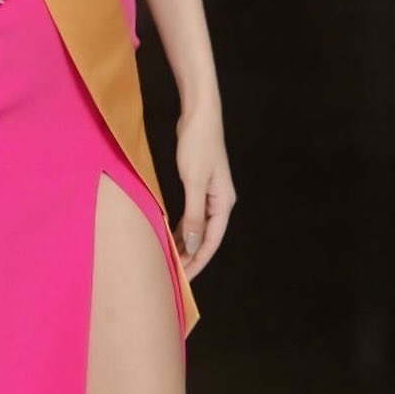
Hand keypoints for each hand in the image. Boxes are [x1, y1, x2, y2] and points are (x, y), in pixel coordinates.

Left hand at [172, 99, 236, 277]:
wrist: (199, 114)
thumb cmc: (198, 145)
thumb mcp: (194, 182)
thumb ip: (193, 215)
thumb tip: (192, 244)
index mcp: (223, 204)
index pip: (211, 241)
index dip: (197, 261)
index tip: (184, 278)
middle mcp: (220, 202)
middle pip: (206, 236)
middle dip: (191, 255)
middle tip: (174, 273)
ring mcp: (210, 193)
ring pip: (199, 225)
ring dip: (186, 241)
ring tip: (171, 257)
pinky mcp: (199, 184)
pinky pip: (192, 212)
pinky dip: (183, 224)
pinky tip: (172, 232)